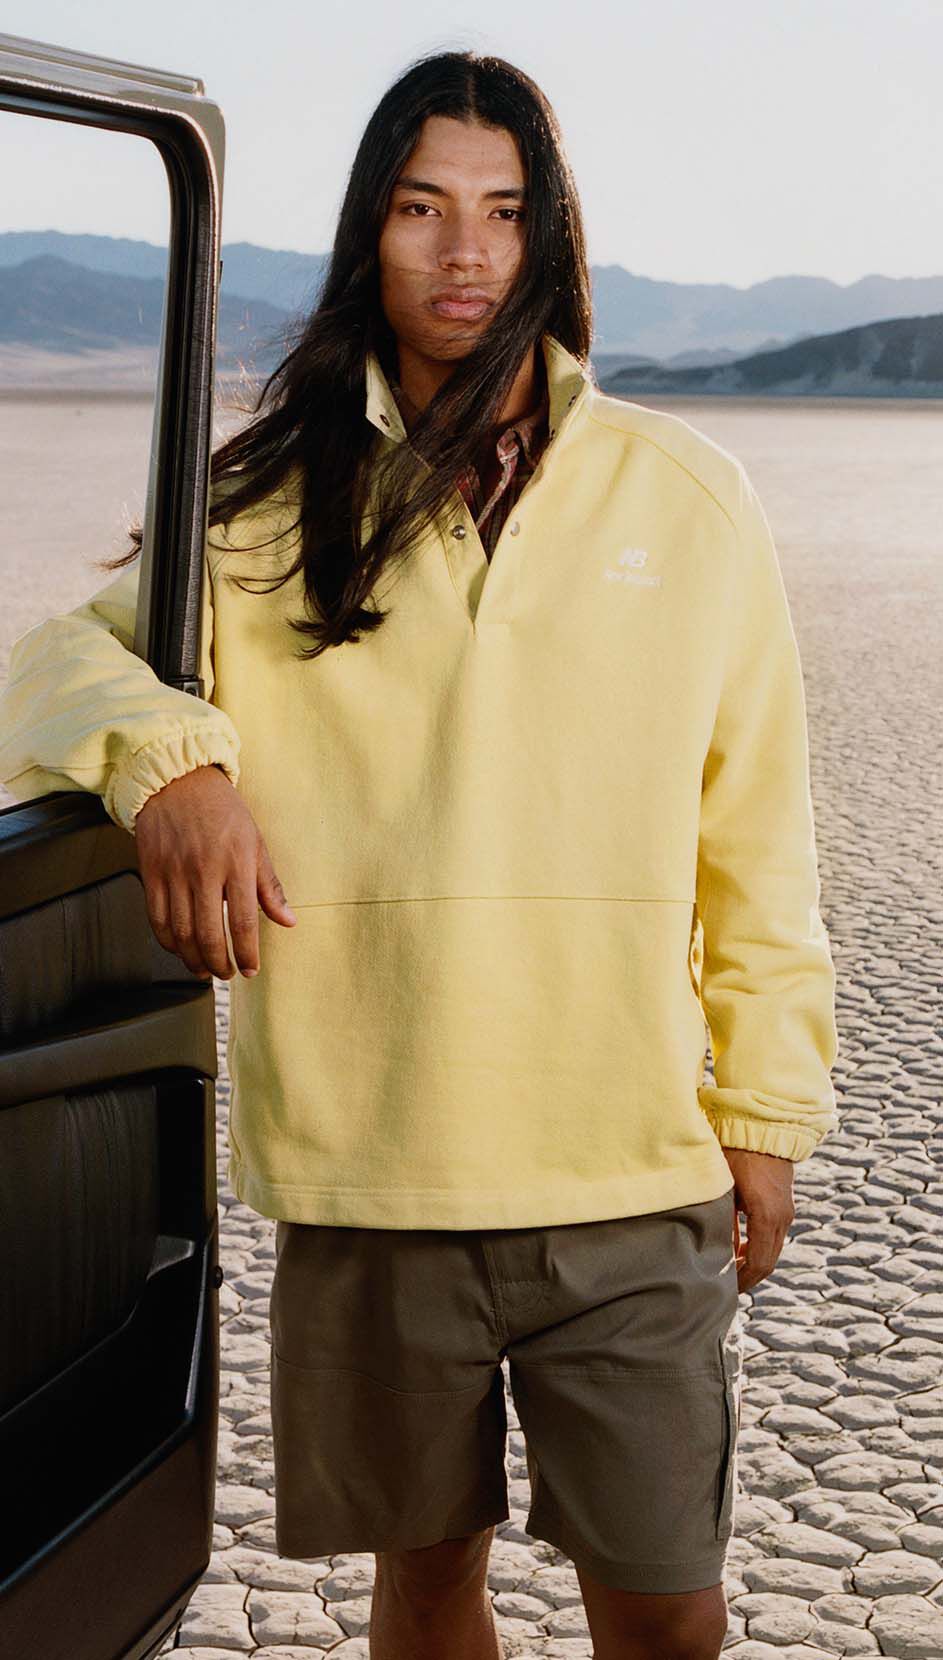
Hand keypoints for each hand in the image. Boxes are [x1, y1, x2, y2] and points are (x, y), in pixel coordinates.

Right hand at [134, 763, 296, 980]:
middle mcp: (204, 870)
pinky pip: (157, 919)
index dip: (247, 953)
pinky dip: (169, 942)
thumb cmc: (221, 810)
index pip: (244, 922)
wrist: (176, 781)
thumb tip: (288, 921)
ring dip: (194, 960)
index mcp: (236, 863)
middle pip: (209, 934)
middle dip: (220, 964)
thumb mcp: (256, 842)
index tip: (250, 969)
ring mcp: (174, 873)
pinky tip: (180, 949)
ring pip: (181, 933)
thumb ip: (270, 887)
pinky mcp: (151, 873)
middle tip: (227, 974)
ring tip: (204, 969)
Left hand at [724, 1148, 795, 1292]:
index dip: (742, 1280)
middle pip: (768, 1261)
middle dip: (747, 1277)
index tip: (725, 1289)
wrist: (765, 1126)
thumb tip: (711, 1249)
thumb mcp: (723, 1185)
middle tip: (725, 1286)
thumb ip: (719, 1219)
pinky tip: (737, 1249)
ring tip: (729, 1271)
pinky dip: (757, 1247)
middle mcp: (782, 1217)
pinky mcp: (783, 1204)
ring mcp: (786, 1211)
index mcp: (767, 1216)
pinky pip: (773, 1236)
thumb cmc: (737, 1152)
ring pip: (772, 1250)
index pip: (758, 1262)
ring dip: (752, 1262)